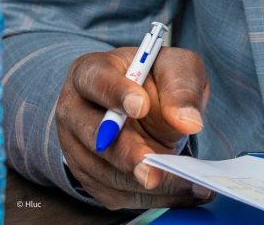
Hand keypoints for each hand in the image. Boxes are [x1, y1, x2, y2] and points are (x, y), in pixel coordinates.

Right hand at [56, 45, 214, 209]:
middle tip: (153, 166)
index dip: (117, 94)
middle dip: (127, 153)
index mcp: (91, 72)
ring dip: (144, 181)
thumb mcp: (176, 66)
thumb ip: (182, 86)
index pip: (96, 81)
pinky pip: (115, 194)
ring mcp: (76, 148)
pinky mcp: (89, 177)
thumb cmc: (156, 78)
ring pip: (106, 171)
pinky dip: (149, 195)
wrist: (145, 103)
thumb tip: (188, 121)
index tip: (141, 107)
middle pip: (94, 136)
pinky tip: (179, 188)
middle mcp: (75, 110)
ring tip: (184, 180)